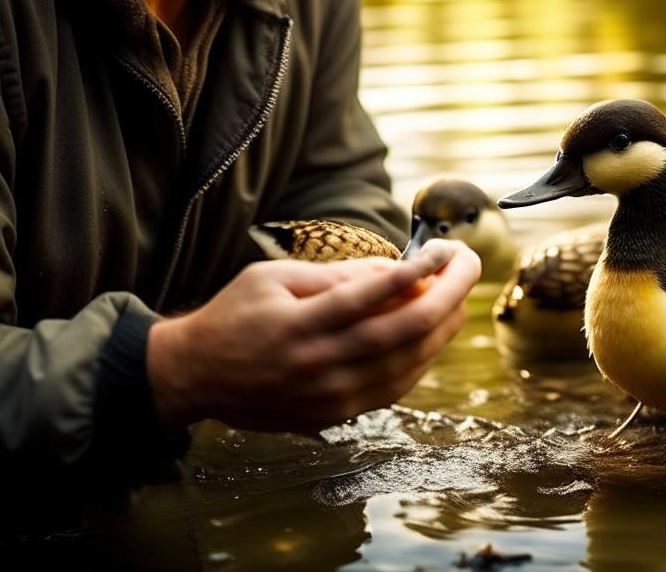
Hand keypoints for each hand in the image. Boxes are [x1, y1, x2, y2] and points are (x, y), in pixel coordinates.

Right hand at [146, 240, 480, 432]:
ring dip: (441, 329)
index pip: (371, 295)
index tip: (445, 249)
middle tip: (469, 267)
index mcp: (299, 324)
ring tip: (460, 297)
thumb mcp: (273, 278)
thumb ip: (333, 277)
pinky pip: (392, 389)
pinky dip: (420, 360)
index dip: (416, 271)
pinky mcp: (332, 416)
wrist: (196, 376)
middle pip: (400, 332)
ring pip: (405, 364)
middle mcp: (317, 364)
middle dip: (446, 296)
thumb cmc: (235, 316)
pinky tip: (433, 335)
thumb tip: (392, 270)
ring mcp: (327, 397)